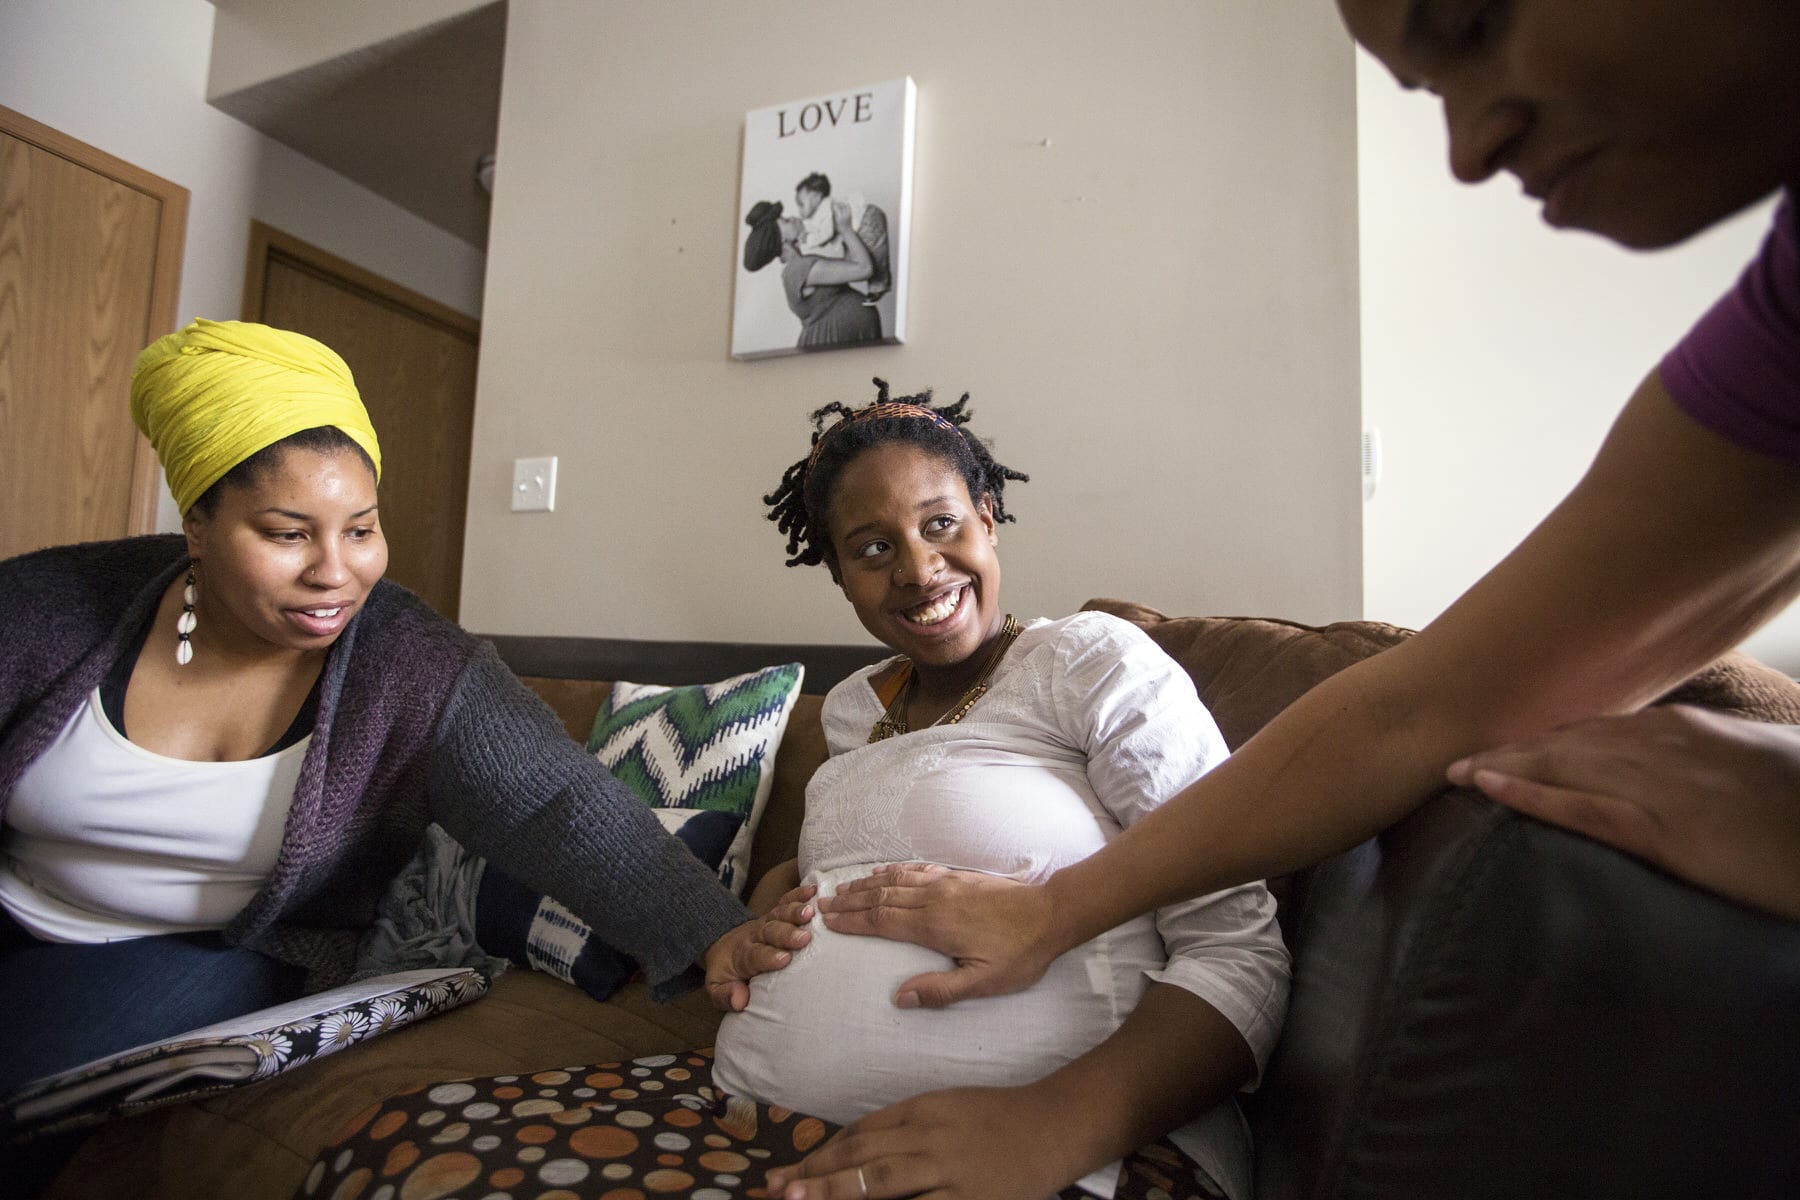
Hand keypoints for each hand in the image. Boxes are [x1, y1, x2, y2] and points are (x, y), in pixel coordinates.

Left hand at [702, 884, 816, 1011]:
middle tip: (803, 938)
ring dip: (794, 912)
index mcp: (742, 956)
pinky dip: (798, 894)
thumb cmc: (728, 973)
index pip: (754, 955)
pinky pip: (784, 901)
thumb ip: (725, 995)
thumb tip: (739, 1000)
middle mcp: (755, 936)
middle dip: (786, 934)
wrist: (723, 946)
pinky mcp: (775, 914)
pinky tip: (812, 890)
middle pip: (770, 932)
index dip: (768, 956)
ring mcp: (766, 922)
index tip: (784, 959)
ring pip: (779, 914)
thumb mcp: (717, 989)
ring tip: (811, 912)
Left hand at [765, 1084, 1080, 1199]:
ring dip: (835, 1194)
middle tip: (774, 1192)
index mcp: (920, 1110)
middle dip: (813, 1177)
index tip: (787, 1174)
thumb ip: (904, 1126)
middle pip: (860, 1159)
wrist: (1055, 1124)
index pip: (858, 1135)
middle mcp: (927, 1138)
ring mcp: (948, 1172)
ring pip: (880, 1186)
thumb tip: (856, 1149)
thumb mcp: (946, 1107)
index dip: (819, 1156)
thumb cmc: (999, 1117)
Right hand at [817, 865, 1060, 1007]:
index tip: (826, 922)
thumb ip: (940, 991)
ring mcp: (947, 884)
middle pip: (881, 897)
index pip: (882, 922)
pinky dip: (894, 871)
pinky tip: (884, 872)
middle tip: (820, 903)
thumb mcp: (984, 984)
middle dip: (849, 901)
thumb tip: (899, 998)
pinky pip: (917, 870)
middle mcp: (935, 899)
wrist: (1052, 914)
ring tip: (842, 886)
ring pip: (896, 881)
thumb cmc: (1020, 954)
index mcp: (935, 926)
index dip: (852, 922)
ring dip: (866, 884)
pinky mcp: (959, 877)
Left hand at [1448, 705, 1799, 919]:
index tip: (1499, 746)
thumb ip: (1700, 766)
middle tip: (1453, 757)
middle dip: (1506, 749)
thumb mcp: (1748, 770)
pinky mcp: (1669, 830)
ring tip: (1452, 773)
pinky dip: (1530, 795)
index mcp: (1682, 730)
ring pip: (1560, 766)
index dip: (1540, 740)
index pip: (1592, 729)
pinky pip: (1584, 808)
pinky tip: (1488, 790)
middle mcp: (1664, 745)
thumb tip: (1669, 779)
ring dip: (1501, 767)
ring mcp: (1663, 785)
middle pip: (1564, 742)